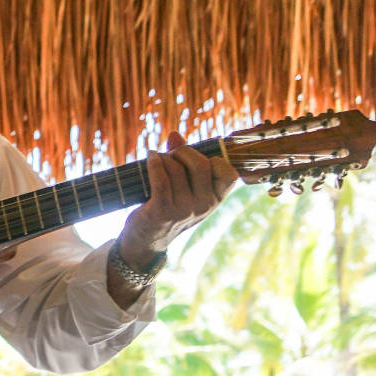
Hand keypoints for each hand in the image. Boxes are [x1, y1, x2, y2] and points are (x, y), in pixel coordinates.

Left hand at [118, 132, 239, 264]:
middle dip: (183, 152)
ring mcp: (184, 210)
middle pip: (201, 164)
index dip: (213, 159)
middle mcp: (204, 206)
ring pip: (176, 169)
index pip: (229, 174)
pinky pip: (161, 179)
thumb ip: (182, 161)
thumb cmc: (166, 208)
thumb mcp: (183, 188)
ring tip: (156, 159)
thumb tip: (175, 134)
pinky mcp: (162, 211)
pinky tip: (150, 157)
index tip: (196, 158)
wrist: (145, 240)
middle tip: (170, 154)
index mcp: (215, 200)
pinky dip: (154, 163)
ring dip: (163, 158)